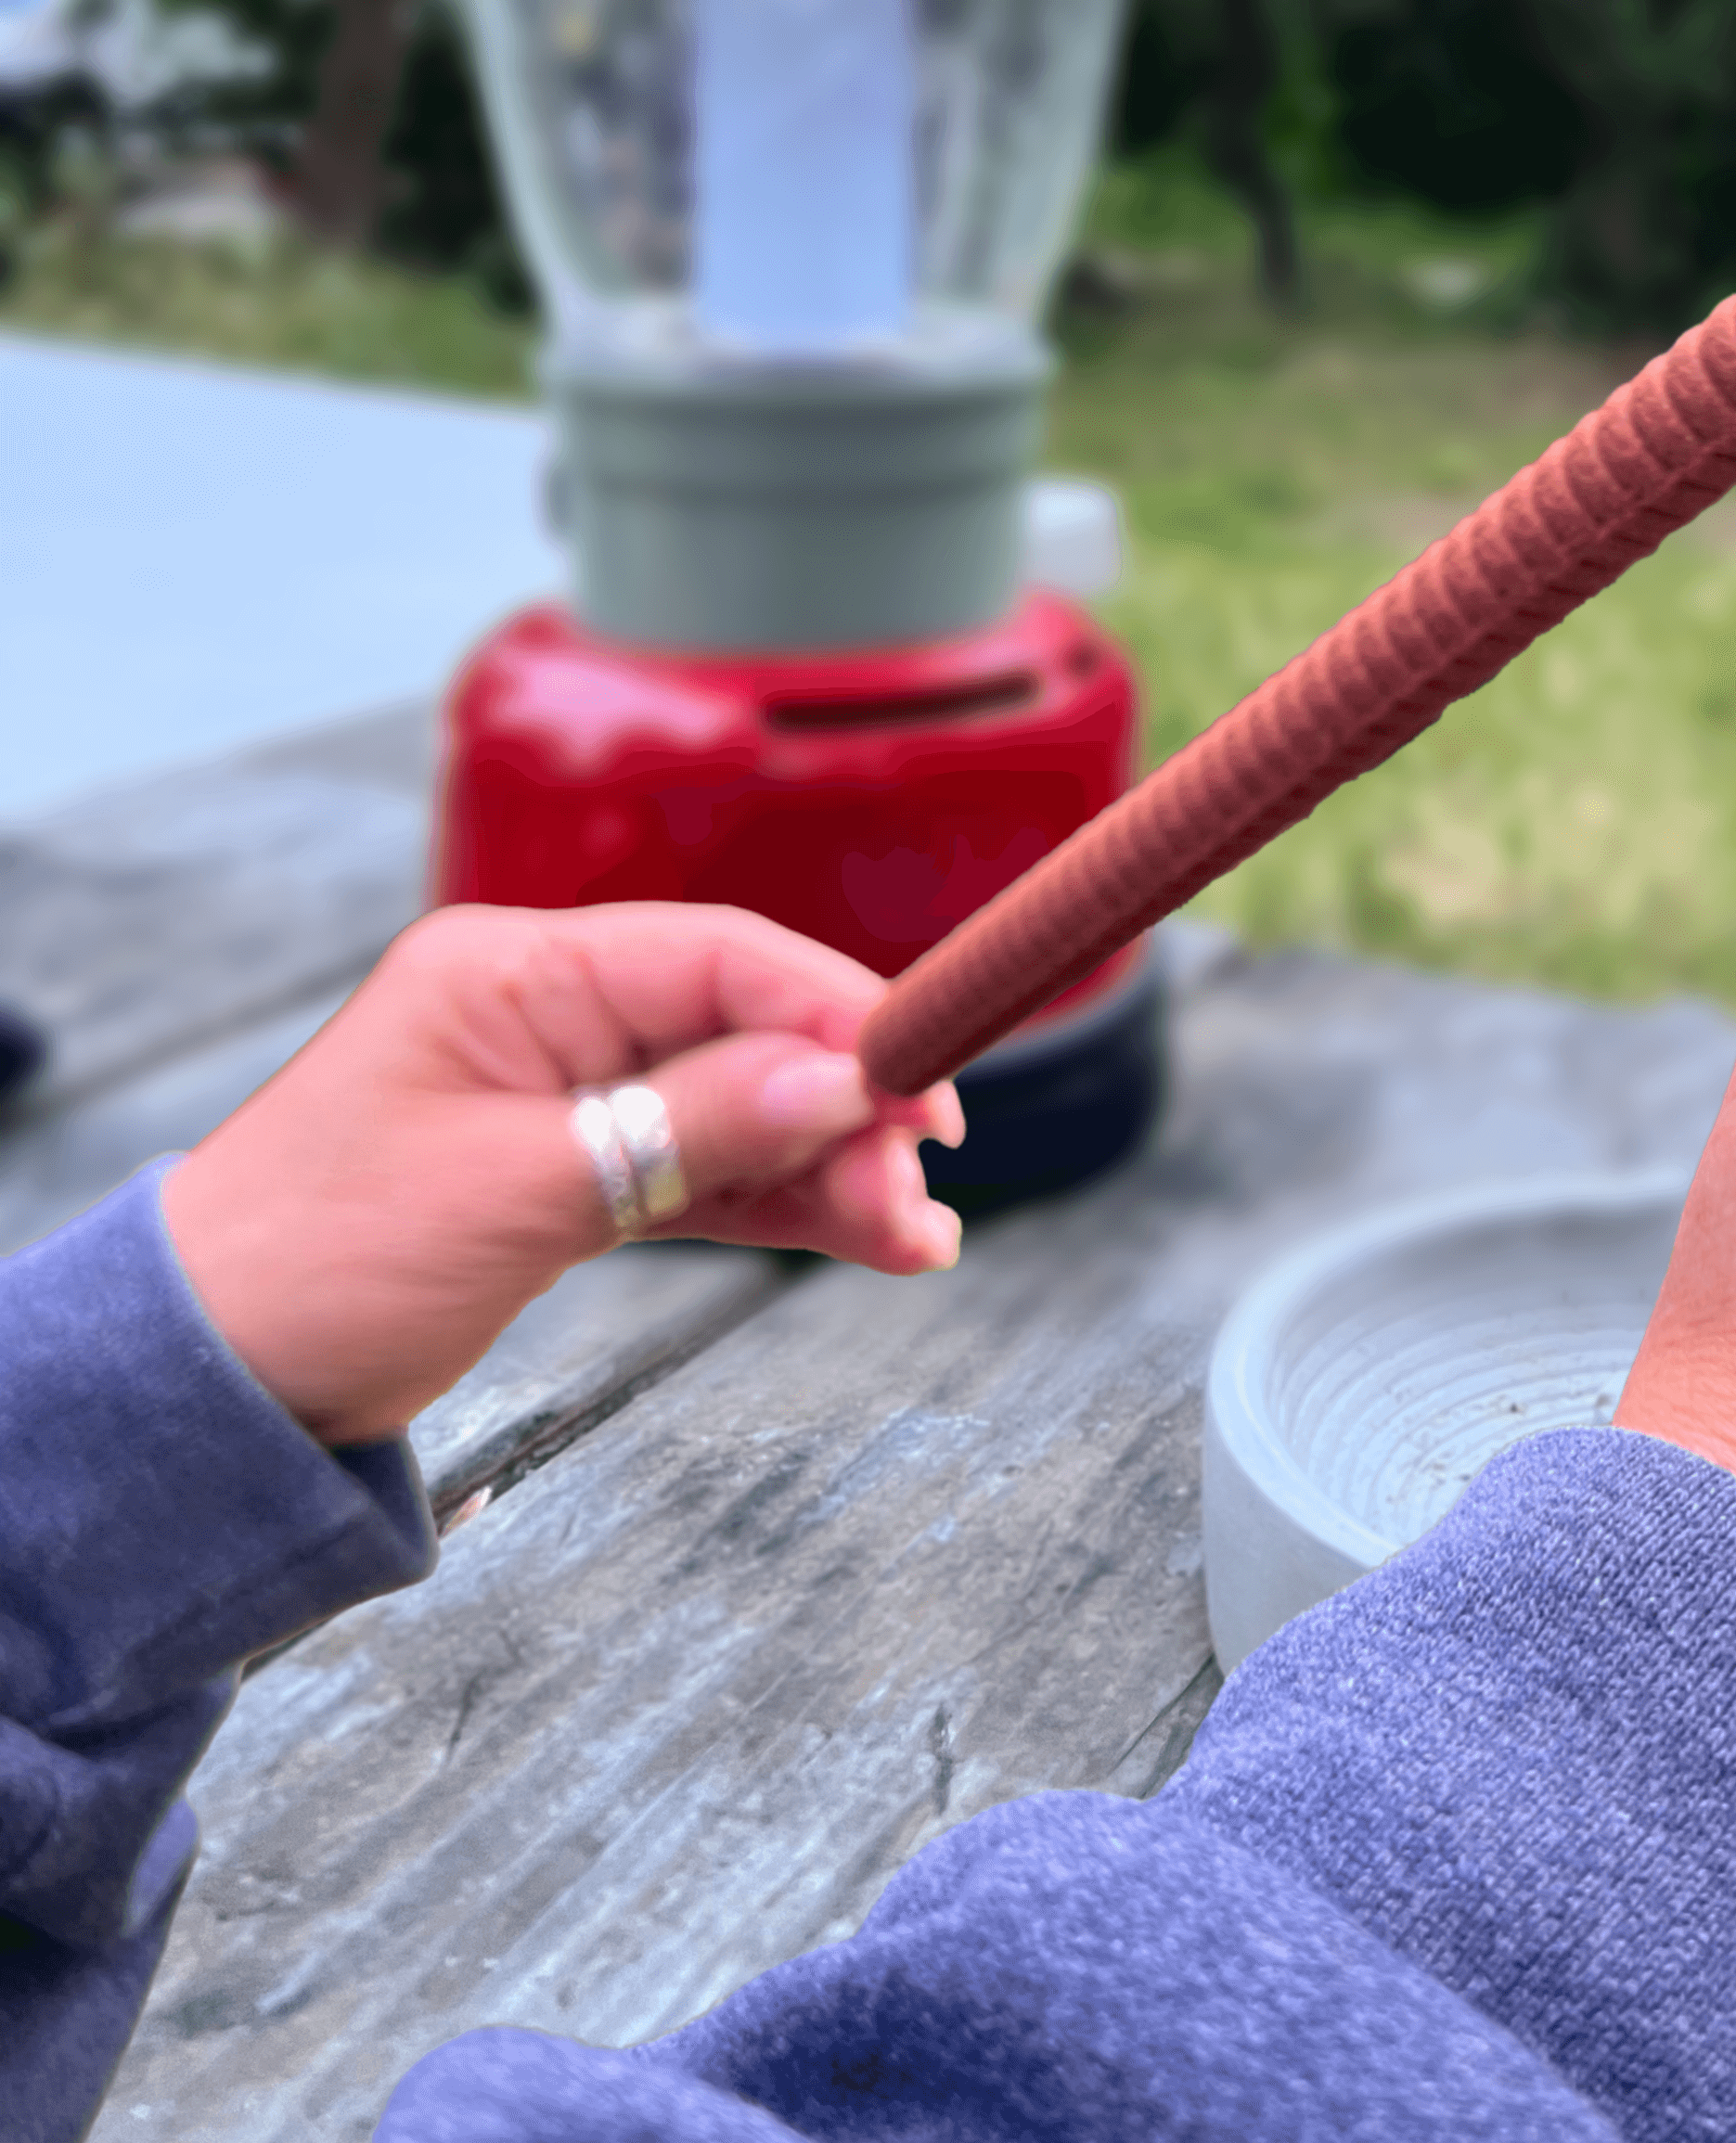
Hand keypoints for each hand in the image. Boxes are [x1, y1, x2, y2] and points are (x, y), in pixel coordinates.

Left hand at [163, 903, 965, 1449]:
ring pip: (735, 1112)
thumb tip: (839, 1082)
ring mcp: (559, 1098)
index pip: (714, 957)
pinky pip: (700, 1173)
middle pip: (741, 1036)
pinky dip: (778, 1204)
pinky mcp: (567, 1178)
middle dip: (844, 1109)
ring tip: (917, 1235)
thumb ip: (686, 1125)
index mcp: (513, 973)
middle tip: (920, 1189)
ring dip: (830, 1168)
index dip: (831, 1011)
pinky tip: (860, 1235)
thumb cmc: (317, 1263)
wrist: (205, 1388)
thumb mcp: (518, 1189)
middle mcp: (546, 1018)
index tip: (917, 1078)